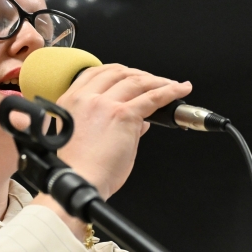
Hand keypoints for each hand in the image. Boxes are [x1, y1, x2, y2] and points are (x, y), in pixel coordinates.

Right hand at [55, 64, 191, 199]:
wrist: (79, 181)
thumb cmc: (82, 168)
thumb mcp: (86, 136)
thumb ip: (111, 123)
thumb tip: (139, 121)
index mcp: (71, 101)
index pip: (95, 74)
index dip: (117, 71)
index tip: (129, 74)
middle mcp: (86, 98)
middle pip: (117, 73)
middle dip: (138, 74)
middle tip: (153, 81)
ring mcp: (105, 104)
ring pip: (136, 81)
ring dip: (157, 80)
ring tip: (171, 85)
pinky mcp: (123, 115)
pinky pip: (152, 97)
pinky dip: (170, 91)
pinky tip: (180, 89)